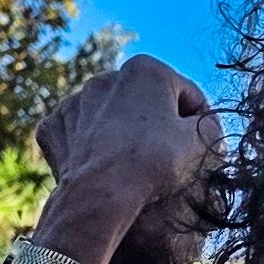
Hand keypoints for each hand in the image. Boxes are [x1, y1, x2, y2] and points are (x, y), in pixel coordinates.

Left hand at [31, 58, 225, 263]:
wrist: (100, 194)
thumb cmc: (156, 161)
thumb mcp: (203, 140)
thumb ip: (210, 123)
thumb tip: (204, 124)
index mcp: (146, 69)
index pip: (187, 95)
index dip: (200, 122)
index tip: (203, 145)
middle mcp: (106, 77)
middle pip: (146, 102)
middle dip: (158, 124)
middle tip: (170, 156)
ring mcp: (74, 102)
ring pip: (111, 116)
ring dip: (125, 133)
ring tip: (137, 164)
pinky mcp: (54, 127)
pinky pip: (80, 133)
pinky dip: (92, 145)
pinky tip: (105, 164)